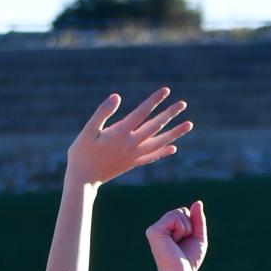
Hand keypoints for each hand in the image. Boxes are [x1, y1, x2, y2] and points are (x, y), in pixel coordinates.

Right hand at [66, 88, 191, 186]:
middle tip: (184, 104)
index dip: (154, 100)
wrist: (83, 180)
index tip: (166, 90)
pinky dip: (163, 152)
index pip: (142, 113)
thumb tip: (116, 97)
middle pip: (155, 127)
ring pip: (159, 143)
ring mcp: (133, 156)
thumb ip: (102, 112)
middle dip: (170, 114)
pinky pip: (152, 157)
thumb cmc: (81, 153)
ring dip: (175, 133)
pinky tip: (174, 148)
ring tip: (189, 125)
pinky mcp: (132, 164)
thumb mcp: (87, 130)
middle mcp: (131, 144)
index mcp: (120, 133)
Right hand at [145, 201, 206, 270]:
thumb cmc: (189, 260)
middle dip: (189, 226)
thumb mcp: (198, 238)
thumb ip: (198, 220)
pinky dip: (180, 229)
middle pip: (182, 211)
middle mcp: (159, 227)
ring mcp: (155, 229)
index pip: (184, 212)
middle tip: (182, 243)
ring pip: (178, 213)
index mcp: (167, 228)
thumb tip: (198, 202)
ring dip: (185, 229)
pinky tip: (174, 242)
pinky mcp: (154, 231)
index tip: (187, 241)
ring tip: (178, 243)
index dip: (191, 225)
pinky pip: (174, 217)